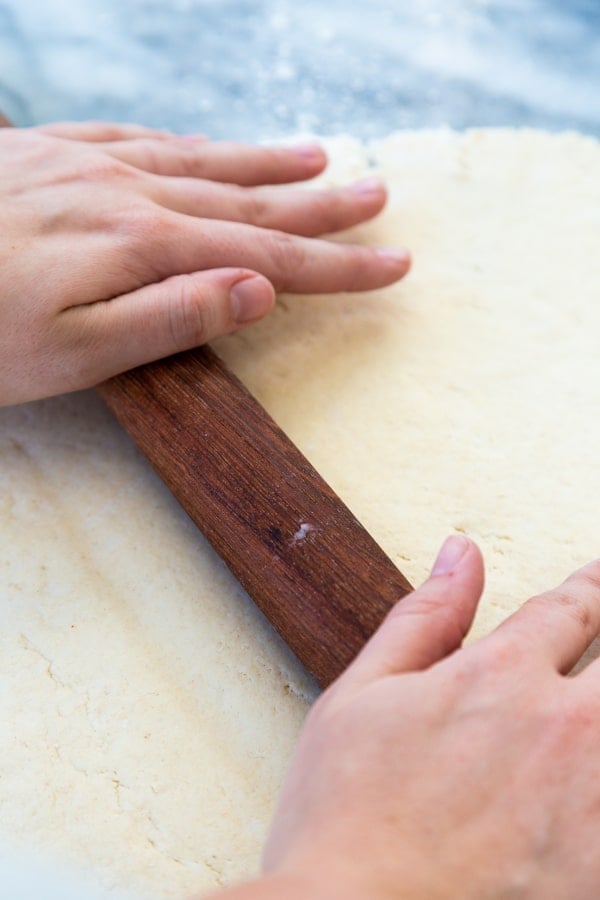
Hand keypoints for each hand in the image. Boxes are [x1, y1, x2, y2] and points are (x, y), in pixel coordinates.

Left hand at [0, 121, 408, 405]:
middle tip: (379, 198)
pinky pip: (137, 137)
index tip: (392, 266)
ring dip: (265, 164)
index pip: (265, 258)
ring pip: (199, 159)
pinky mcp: (47, 152)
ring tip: (318, 159)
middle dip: (321, 208)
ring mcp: (86, 162)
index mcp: (142, 245)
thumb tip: (257, 289)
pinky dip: (188, 143)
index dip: (335, 267)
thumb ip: (169, 315)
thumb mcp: (73, 352)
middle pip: (246, 200)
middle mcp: (126, 191)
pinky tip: (205, 144)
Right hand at [215, 537, 599, 898]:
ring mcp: (592, 800)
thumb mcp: (363, 694)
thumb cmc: (344, 817)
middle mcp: (561, 728)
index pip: (575, 608)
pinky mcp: (599, 867)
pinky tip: (592, 778)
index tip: (598, 579)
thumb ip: (425, 617)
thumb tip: (461, 554)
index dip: (594, 585)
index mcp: (500, 676)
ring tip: (589, 713)